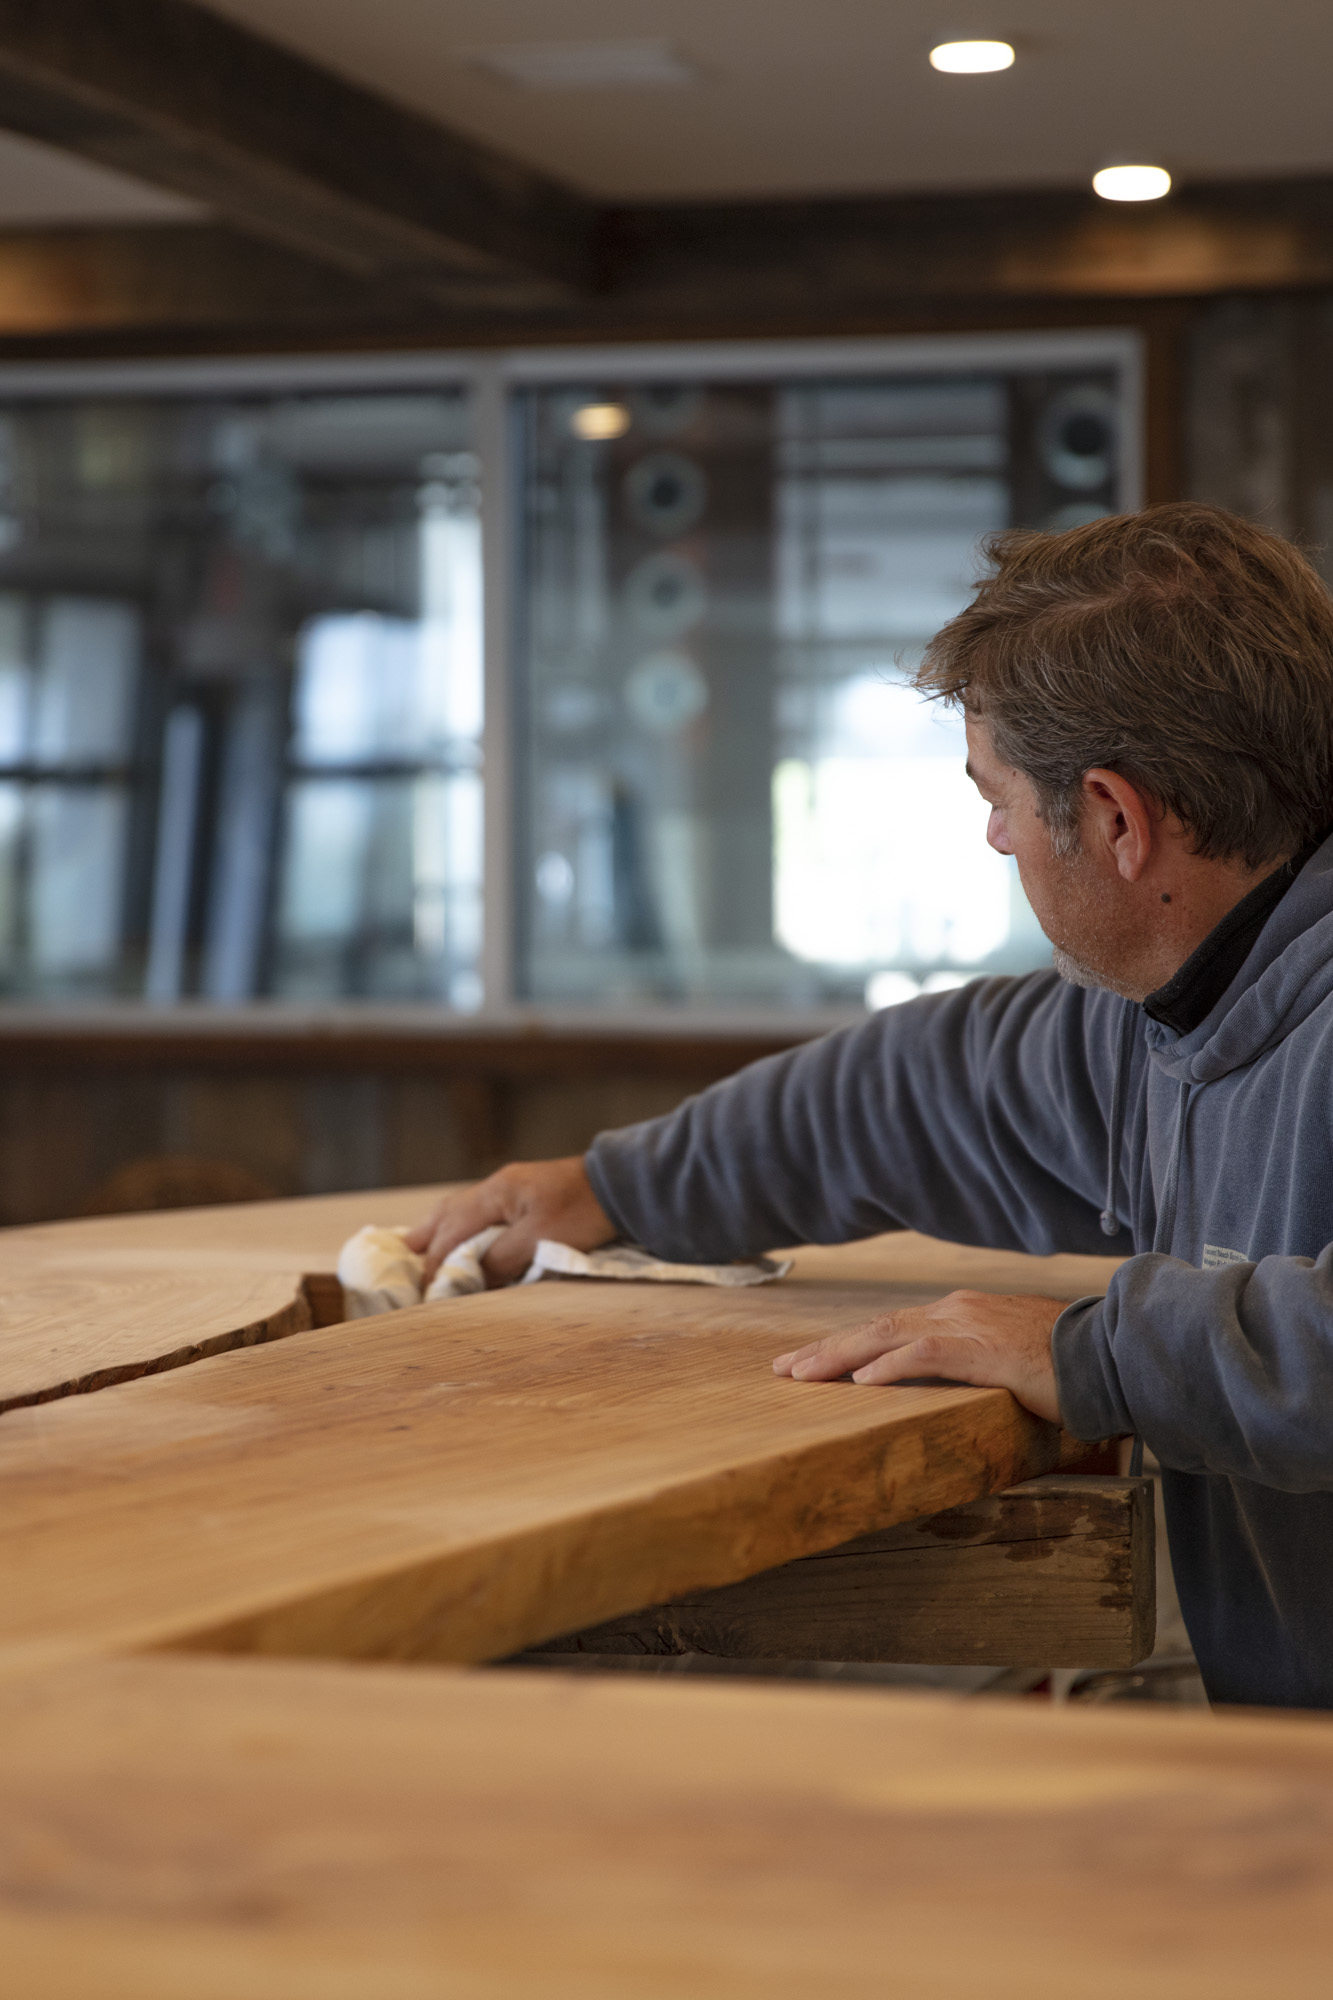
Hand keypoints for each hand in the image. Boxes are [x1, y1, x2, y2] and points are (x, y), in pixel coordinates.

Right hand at [403, 1156, 615, 1287]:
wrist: (621, 1186)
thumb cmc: (584, 1212)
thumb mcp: (540, 1240)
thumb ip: (501, 1258)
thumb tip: (471, 1276)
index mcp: (496, 1193)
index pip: (451, 1232)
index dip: (436, 1264)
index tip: (424, 1291)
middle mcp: (497, 1187)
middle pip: (447, 1214)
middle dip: (425, 1240)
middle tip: (403, 1264)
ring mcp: (512, 1188)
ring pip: (462, 1210)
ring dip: (442, 1232)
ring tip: (424, 1253)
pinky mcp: (527, 1196)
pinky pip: (482, 1213)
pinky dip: (464, 1229)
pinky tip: (465, 1241)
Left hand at [772, 1289, 1070, 1424]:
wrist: (1114, 1353)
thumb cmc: (1069, 1363)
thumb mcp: (1009, 1361)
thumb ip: (974, 1370)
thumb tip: (946, 1395)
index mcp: (961, 1313)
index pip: (891, 1326)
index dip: (848, 1344)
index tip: (810, 1361)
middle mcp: (957, 1311)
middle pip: (877, 1328)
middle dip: (827, 1349)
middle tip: (785, 1369)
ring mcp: (969, 1327)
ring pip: (888, 1337)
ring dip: (841, 1357)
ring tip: (804, 1376)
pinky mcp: (985, 1351)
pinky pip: (925, 1356)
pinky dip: (890, 1368)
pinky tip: (861, 1383)